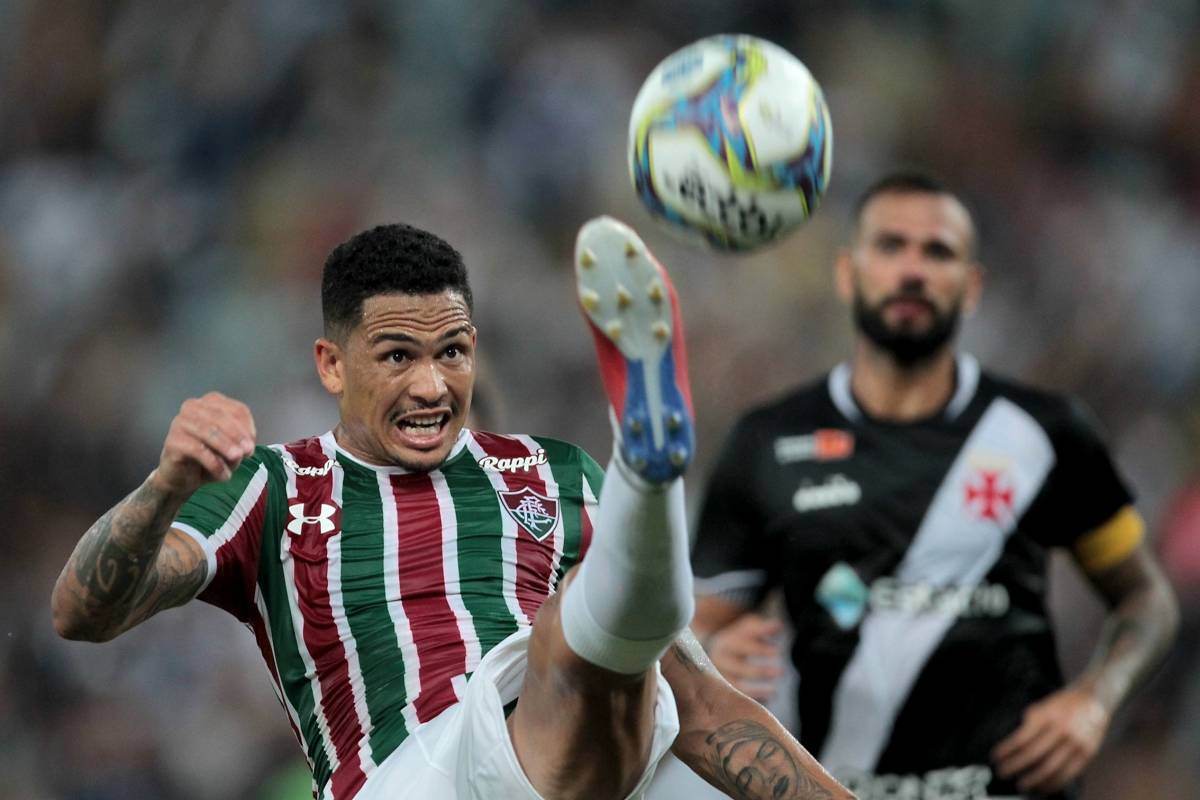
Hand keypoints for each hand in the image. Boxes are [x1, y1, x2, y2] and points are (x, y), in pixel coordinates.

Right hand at [151, 392, 256, 496]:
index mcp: (212, 402)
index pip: (236, 409)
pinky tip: (223, 475)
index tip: (252, 444)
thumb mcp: (232, 447)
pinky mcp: (172, 440)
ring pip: (208, 431)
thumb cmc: (210, 456)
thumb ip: (240, 442)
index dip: (247, 427)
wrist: (183, 477)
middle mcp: (193, 407)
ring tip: (237, 460)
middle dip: (237, 436)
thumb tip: (246, 447)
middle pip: (221, 418)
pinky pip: (197, 449)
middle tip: (248, 452)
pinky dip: (214, 463)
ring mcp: (180, 422)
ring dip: (226, 447)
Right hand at [704, 613, 784, 701]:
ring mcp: (719, 681)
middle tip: (781, 671)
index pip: (742, 646)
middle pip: (739, 669)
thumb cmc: (736, 641)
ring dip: (756, 691)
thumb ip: (762, 627)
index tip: (778, 651)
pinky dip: (752, 701)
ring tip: (774, 692)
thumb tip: (779, 626)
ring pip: (736, 688)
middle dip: (760, 671)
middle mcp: (719, 663)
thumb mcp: (746, 630)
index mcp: (725, 644)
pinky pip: (737, 701)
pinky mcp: (723, 695)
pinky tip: (768, 701)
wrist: (706, 657)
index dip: (760, 649)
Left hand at [992, 684, 1110, 793]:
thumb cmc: (1063, 703)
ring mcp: (1076, 743)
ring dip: (1034, 780)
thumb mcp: (1042, 706)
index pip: (1021, 739)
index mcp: (1047, 717)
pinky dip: (1054, 783)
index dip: (1006, 751)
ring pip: (1051, 769)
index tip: (995, 758)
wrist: (1094, 699)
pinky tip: (1043, 787)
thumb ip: (1029, 723)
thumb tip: (1012, 743)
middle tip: (1002, 773)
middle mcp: (1062, 730)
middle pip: (1034, 755)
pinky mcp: (1087, 754)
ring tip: (1022, 785)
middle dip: (1015, 766)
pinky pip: (1068, 774)